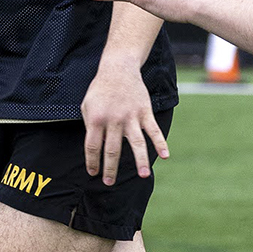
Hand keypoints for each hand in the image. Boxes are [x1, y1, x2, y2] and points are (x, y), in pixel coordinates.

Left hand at [81, 65, 168, 185]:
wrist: (118, 68)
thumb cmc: (100, 89)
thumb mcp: (87, 105)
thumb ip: (89, 125)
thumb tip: (94, 147)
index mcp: (96, 119)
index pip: (92, 146)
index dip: (92, 162)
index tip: (93, 172)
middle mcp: (114, 120)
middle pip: (112, 150)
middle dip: (110, 169)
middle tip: (109, 182)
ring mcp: (131, 117)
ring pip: (136, 143)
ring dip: (140, 161)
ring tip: (143, 176)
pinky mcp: (144, 112)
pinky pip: (153, 130)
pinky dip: (161, 143)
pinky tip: (165, 156)